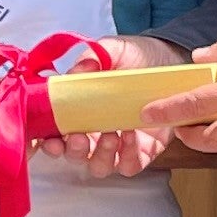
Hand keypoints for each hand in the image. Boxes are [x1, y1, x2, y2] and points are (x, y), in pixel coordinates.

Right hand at [58, 36, 183, 178]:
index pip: (54, 135)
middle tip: (80, 137)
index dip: (47, 142)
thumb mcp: (112, 50)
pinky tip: (132, 135)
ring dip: (101, 155)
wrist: (169, 60)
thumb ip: (91, 58)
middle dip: (73, 151)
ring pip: (99, 166)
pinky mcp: (142, 152)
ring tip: (111, 134)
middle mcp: (94, 133)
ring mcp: (118, 146)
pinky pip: (130, 165)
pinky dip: (128, 155)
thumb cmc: (134, 57)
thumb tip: (77, 72)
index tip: (49, 138)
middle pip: (74, 156)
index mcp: (78, 112)